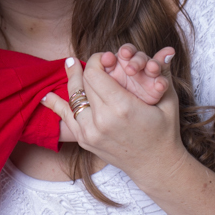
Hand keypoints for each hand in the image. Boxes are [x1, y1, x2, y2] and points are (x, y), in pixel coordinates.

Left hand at [42, 52, 185, 182]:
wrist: (155, 165)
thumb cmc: (164, 131)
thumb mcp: (168, 101)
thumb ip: (161, 74)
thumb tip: (167, 50)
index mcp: (122, 107)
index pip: (95, 74)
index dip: (97, 61)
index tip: (104, 57)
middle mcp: (102, 120)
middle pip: (83, 84)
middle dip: (87, 69)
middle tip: (89, 60)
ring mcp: (90, 132)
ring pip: (72, 98)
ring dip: (71, 80)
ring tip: (69, 64)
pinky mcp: (84, 140)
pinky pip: (65, 118)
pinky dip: (55, 105)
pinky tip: (47, 96)